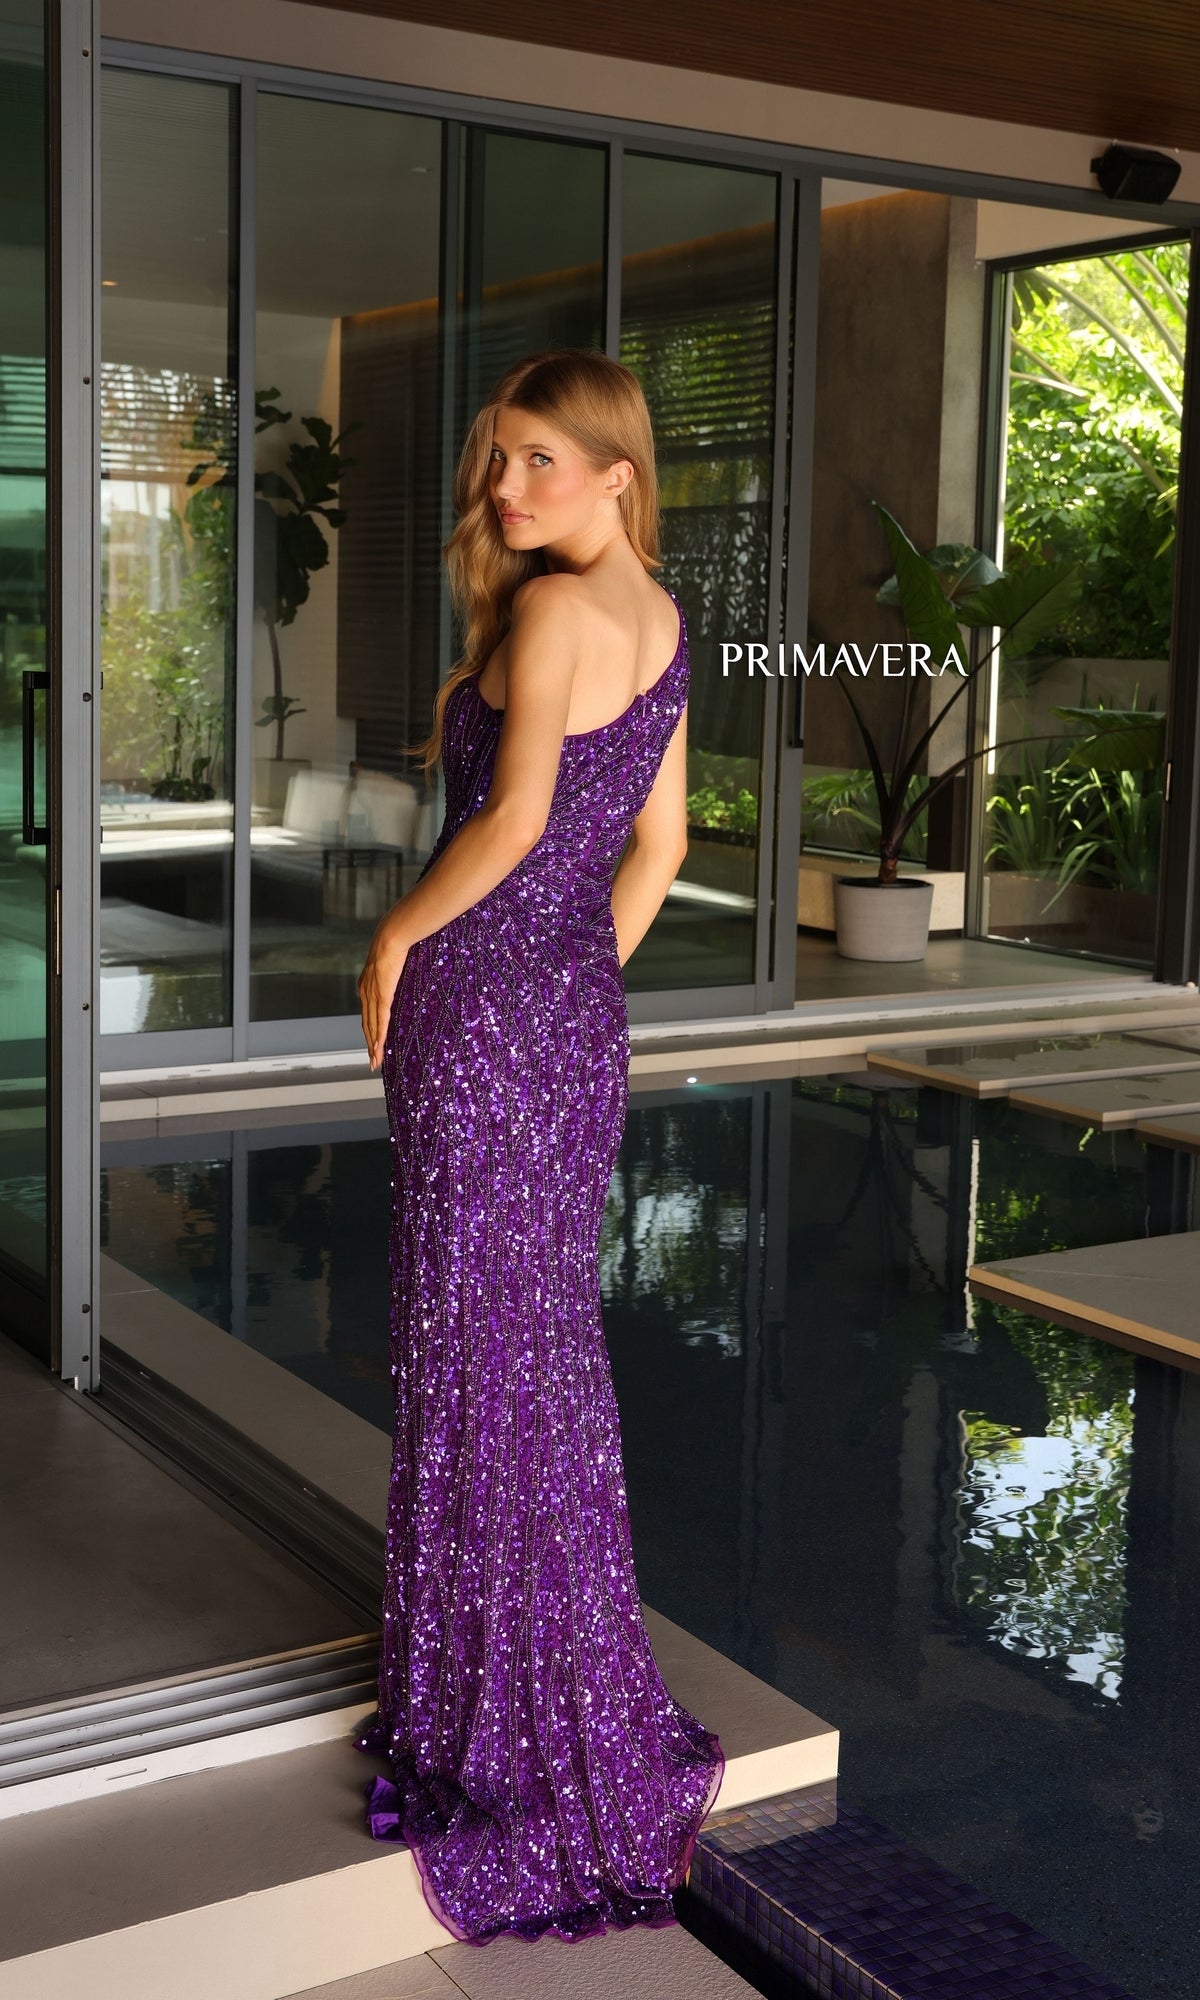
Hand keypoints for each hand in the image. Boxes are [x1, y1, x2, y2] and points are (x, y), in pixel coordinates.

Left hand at [358, 916, 411, 1072]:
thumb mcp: (393, 960)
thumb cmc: (395, 943)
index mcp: (367, 985)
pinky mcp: (382, 996)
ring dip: (374, 1046)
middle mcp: (365, 993)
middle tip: (372, 1061)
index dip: (369, 1030)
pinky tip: (379, 1048)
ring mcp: (372, 995)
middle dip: (369, 1044)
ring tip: (375, 1062)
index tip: (372, 1043)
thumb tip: (404, 970)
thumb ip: (395, 970)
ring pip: (372, 1027)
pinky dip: (379, 1037)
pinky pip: (380, 1021)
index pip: (367, 1013)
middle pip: (367, 1025)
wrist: (391, 936)